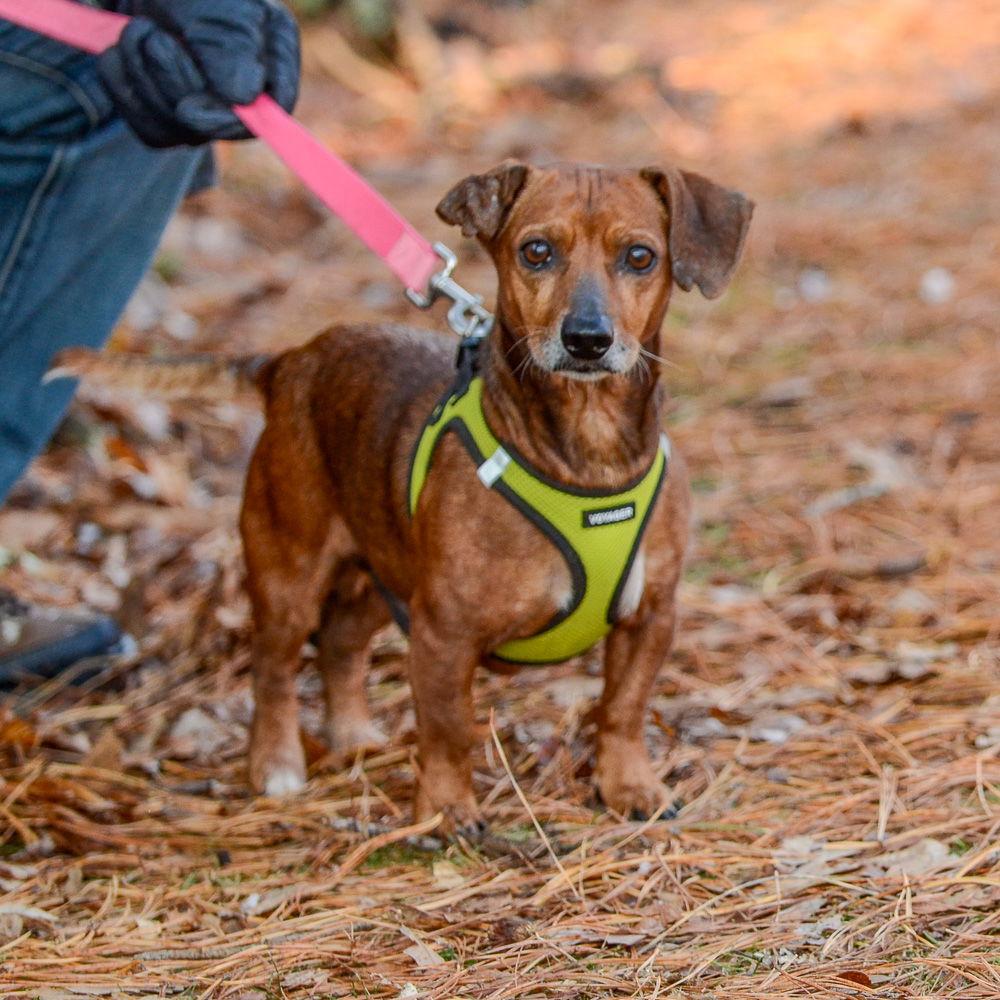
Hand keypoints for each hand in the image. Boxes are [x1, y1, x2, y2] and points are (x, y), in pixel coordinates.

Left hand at [97, 0, 299, 147]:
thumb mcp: (215, 3)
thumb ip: (234, 46)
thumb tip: (243, 97)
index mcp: (273, 51)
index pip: (274, 107)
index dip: (231, 118)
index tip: (187, 110)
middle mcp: (246, 86)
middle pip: (217, 125)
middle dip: (172, 81)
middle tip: (153, 35)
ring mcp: (208, 104)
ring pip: (176, 128)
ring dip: (142, 75)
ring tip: (138, 28)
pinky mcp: (170, 113)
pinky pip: (147, 125)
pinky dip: (123, 83)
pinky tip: (123, 49)